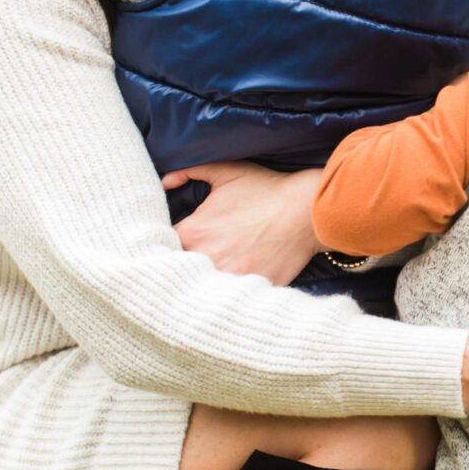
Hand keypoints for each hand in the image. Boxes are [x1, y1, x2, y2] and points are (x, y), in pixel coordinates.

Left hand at [161, 161, 320, 282]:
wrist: (307, 210)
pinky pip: (231, 299)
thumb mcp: (226, 171)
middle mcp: (205, 258)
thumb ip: (190, 170)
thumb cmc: (266, 189)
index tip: (178, 244)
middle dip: (183, 266)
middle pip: (179, 271)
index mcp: (192, 232)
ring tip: (214, 274)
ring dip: (204, 282)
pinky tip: (234, 286)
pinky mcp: (250, 290)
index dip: (167, 246)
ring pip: (202, 288)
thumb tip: (165, 181)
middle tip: (197, 260)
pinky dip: (230, 294)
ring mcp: (228, 278)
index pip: (162, 247)